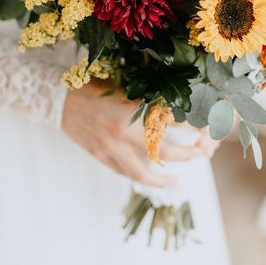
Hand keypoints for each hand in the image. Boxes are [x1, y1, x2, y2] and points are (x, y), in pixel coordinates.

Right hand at [62, 81, 218, 186]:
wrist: (59, 99)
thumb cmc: (93, 86)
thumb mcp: (124, 85)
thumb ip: (147, 97)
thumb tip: (177, 103)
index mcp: (132, 110)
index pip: (172, 121)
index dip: (193, 126)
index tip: (207, 125)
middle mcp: (124, 133)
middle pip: (166, 151)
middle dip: (189, 153)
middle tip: (203, 151)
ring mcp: (112, 149)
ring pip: (145, 171)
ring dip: (166, 178)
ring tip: (180, 179)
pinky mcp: (102, 157)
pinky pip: (126, 173)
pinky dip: (142, 178)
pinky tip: (154, 178)